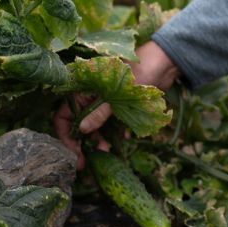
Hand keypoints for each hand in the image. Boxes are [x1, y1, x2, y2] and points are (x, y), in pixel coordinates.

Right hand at [54, 41, 179, 167]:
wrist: (164, 64)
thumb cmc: (137, 72)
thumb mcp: (115, 94)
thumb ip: (99, 112)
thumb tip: (82, 130)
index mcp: (83, 90)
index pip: (64, 115)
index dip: (65, 135)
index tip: (72, 152)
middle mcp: (91, 98)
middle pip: (79, 124)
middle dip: (81, 143)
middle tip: (84, 162)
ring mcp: (105, 104)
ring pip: (96, 127)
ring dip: (98, 140)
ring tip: (105, 152)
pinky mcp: (120, 108)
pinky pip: (112, 125)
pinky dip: (114, 135)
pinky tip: (119, 144)